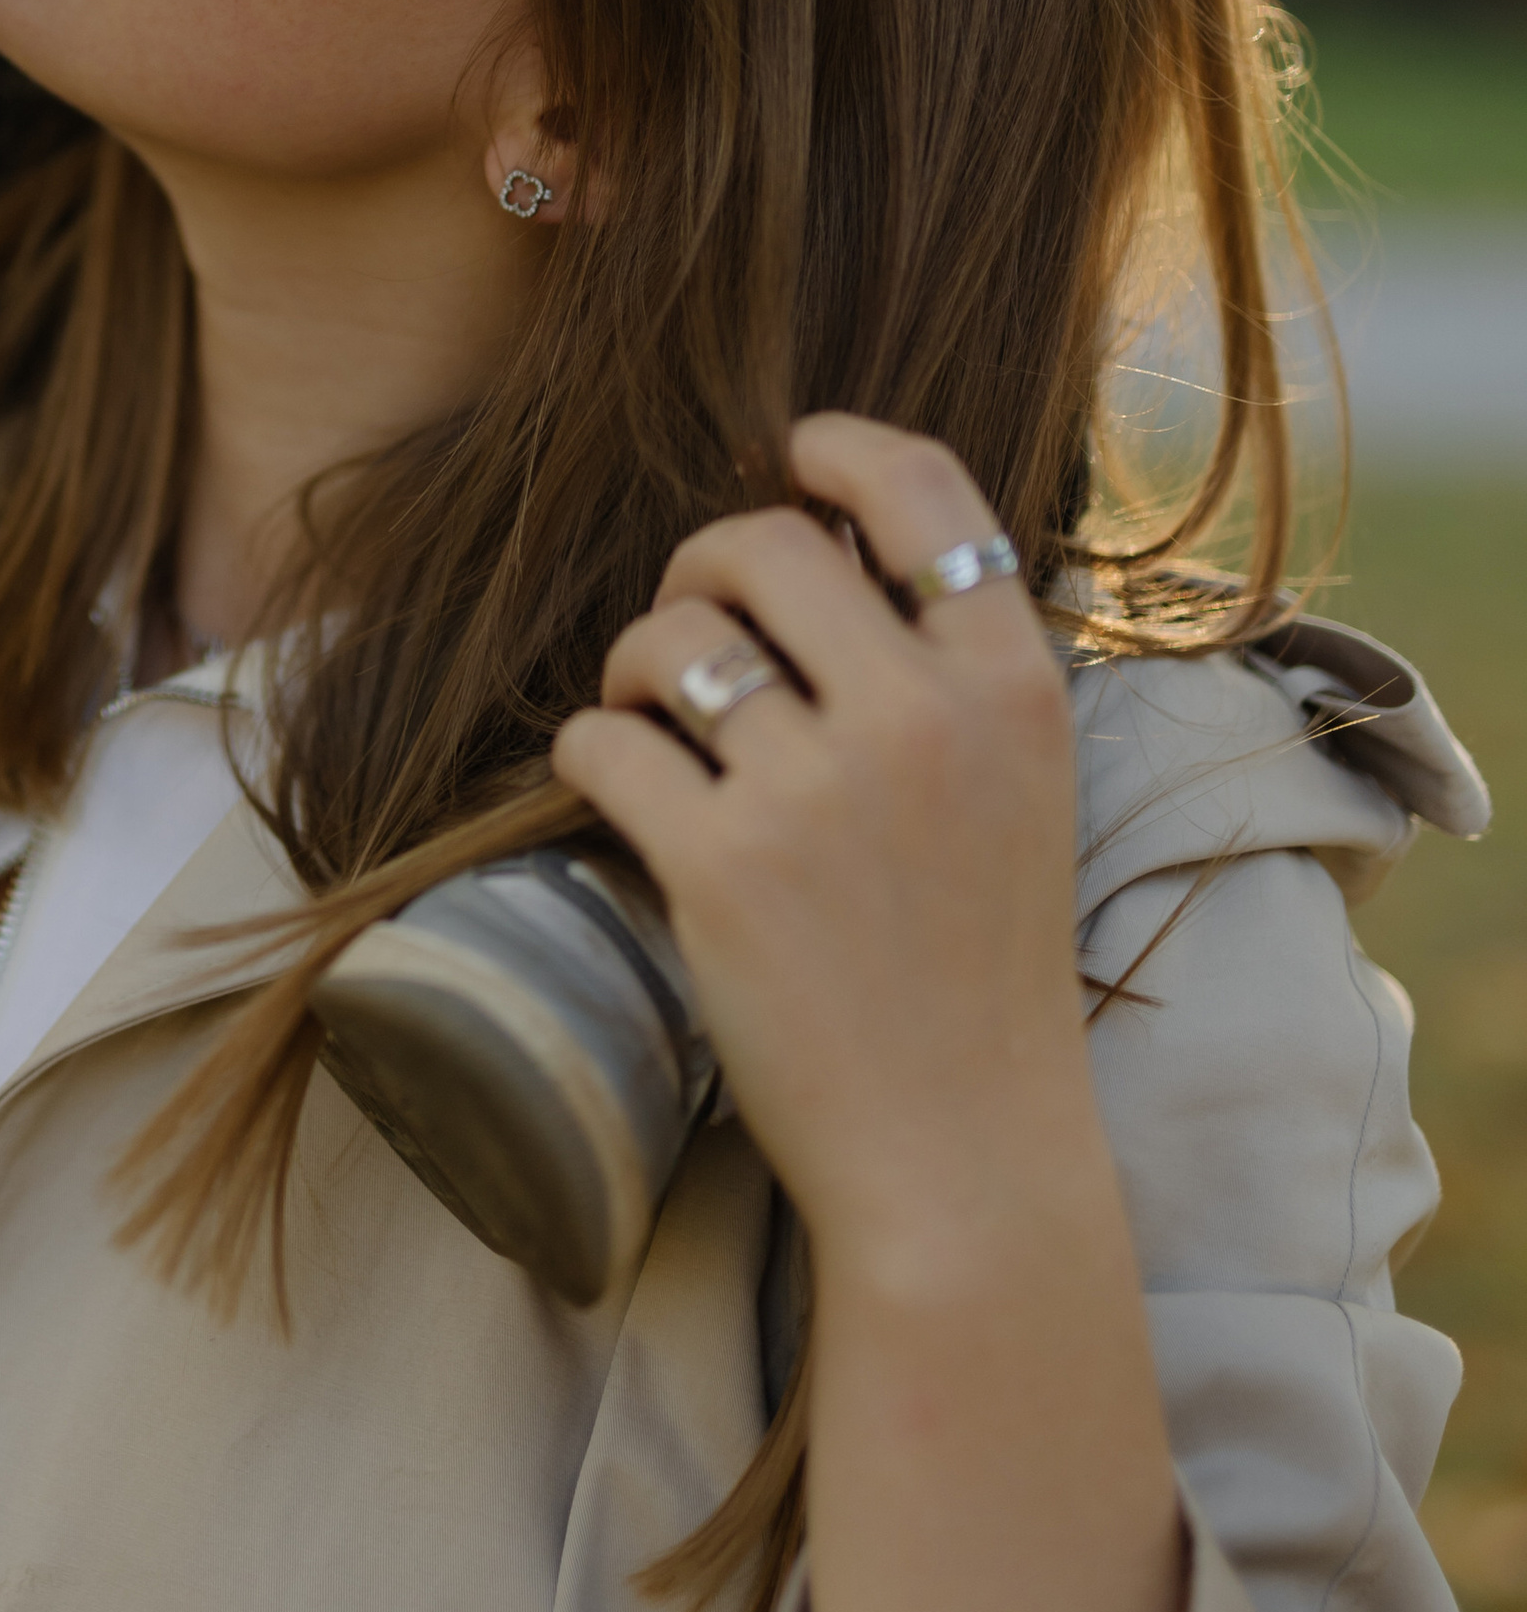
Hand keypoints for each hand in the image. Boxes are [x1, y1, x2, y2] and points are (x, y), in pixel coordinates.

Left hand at [556, 418, 1180, 1611]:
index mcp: (1015, 688)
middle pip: (763, 544)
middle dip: (702, 566)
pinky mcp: (718, 867)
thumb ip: (953, 675)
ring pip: (669, 640)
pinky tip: (610, 789)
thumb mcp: (1023, 794)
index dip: (839, 450)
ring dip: (636, 666)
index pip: (925, 490)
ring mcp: (816, 792)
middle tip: (690, 626)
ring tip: (648, 721)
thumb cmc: (981, 975)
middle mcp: (922, 718)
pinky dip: (588, 756)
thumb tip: (836, 548)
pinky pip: (602, 744)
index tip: (790, 456)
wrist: (964, 1161)